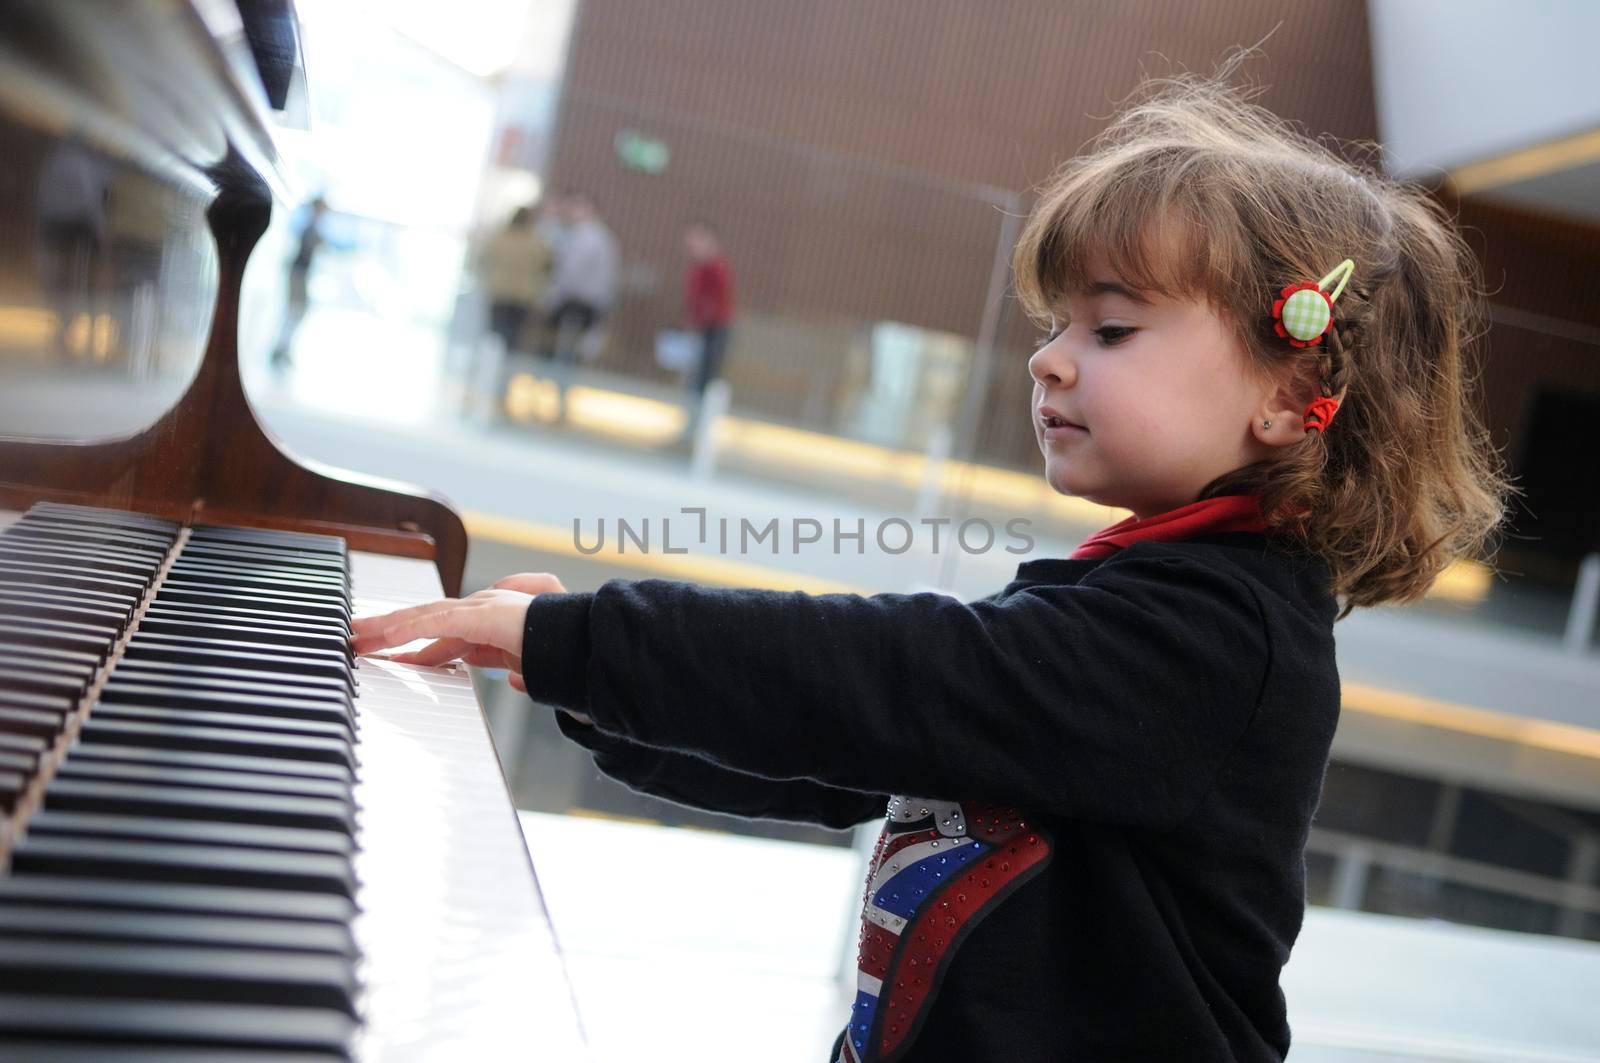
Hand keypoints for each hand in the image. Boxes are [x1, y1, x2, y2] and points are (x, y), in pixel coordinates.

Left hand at [350, 572, 565, 692]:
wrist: (594, 649)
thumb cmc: (573, 660)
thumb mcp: (542, 673)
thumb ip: (525, 673)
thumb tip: (515, 679)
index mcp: (496, 629)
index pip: (446, 636)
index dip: (416, 648)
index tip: (390, 659)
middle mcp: (487, 613)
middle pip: (427, 621)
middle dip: (390, 632)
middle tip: (357, 640)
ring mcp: (485, 609)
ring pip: (423, 616)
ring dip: (386, 628)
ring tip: (355, 637)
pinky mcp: (483, 614)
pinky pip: (435, 621)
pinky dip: (406, 629)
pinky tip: (381, 638)